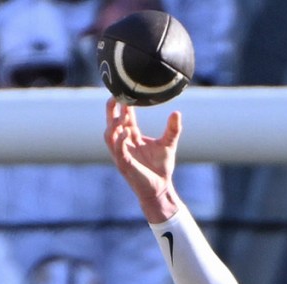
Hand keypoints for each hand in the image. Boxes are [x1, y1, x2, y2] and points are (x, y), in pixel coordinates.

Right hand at [105, 100, 183, 224]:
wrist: (161, 188)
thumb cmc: (161, 167)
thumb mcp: (168, 144)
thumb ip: (172, 129)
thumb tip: (176, 112)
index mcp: (131, 138)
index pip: (124, 118)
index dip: (124, 106)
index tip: (126, 92)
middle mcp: (124, 144)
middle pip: (112, 124)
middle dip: (111, 111)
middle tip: (115, 96)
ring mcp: (122, 154)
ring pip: (110, 136)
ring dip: (113, 124)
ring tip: (119, 112)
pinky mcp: (124, 164)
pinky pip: (118, 150)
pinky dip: (120, 140)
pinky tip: (126, 131)